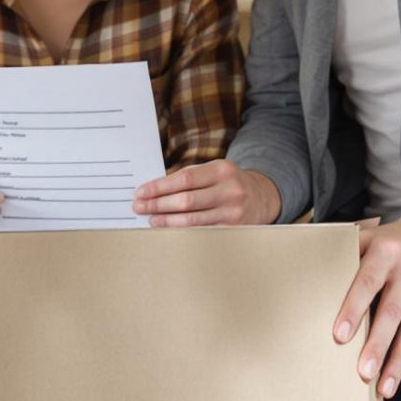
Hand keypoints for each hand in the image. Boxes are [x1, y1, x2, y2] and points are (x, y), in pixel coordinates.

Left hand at [132, 160, 281, 227]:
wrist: (262, 197)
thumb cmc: (228, 183)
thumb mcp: (214, 171)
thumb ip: (189, 177)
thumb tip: (154, 188)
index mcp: (222, 169)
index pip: (184, 178)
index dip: (160, 187)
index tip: (141, 192)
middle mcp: (230, 190)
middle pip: (186, 200)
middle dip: (158, 204)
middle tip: (139, 207)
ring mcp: (233, 211)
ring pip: (193, 219)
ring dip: (167, 221)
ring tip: (151, 220)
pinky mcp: (233, 229)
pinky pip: (202, 231)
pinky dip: (183, 231)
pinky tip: (169, 230)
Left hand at [335, 203, 400, 397]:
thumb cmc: (394, 241)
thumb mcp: (371, 236)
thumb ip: (347, 251)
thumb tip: (311, 269)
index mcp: (385, 252)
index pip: (367, 283)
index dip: (353, 309)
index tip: (339, 337)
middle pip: (393, 312)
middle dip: (378, 345)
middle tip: (363, 373)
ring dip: (399, 360)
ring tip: (385, 387)